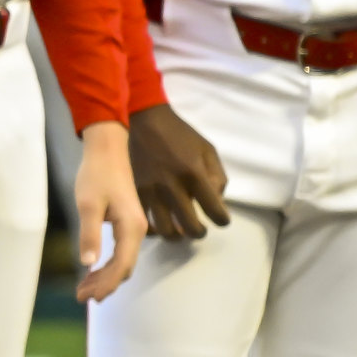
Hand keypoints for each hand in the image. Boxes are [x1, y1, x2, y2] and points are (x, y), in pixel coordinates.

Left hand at [69, 118, 147, 303]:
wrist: (107, 151)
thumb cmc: (96, 175)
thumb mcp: (88, 204)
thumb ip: (90, 234)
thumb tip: (88, 264)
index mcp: (131, 228)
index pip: (121, 266)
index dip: (105, 284)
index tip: (87, 297)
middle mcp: (138, 230)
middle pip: (124, 268)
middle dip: (104, 285)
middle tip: (81, 297)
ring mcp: (134, 227)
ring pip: (123, 262)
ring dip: (105, 277)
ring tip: (83, 289)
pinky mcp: (128, 223)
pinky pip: (121, 252)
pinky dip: (107, 264)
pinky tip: (92, 270)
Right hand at [127, 100, 229, 242]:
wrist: (144, 121)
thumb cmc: (179, 135)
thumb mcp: (207, 149)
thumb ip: (217, 176)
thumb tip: (216, 202)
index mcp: (193, 173)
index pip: (215, 210)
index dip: (222, 220)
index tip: (221, 219)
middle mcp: (172, 186)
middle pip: (191, 227)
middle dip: (199, 232)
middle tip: (199, 228)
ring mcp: (151, 191)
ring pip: (166, 230)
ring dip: (177, 235)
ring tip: (179, 229)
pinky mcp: (134, 192)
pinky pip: (144, 221)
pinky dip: (154, 228)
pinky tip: (159, 223)